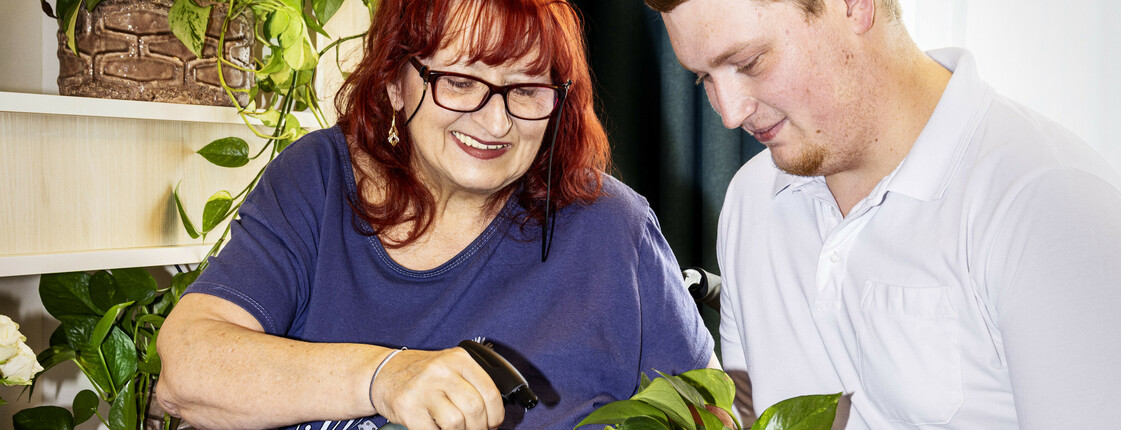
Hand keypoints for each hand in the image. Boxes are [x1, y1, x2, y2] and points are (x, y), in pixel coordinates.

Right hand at [370, 347, 504, 429]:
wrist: (383, 373)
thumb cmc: (422, 375)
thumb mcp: (449, 368)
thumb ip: (471, 385)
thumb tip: (492, 416)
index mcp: (458, 359)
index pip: (489, 392)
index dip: (495, 415)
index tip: (493, 424)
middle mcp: (441, 371)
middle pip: (474, 409)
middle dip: (479, 428)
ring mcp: (423, 389)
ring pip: (456, 423)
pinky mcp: (408, 408)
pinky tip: (438, 429)